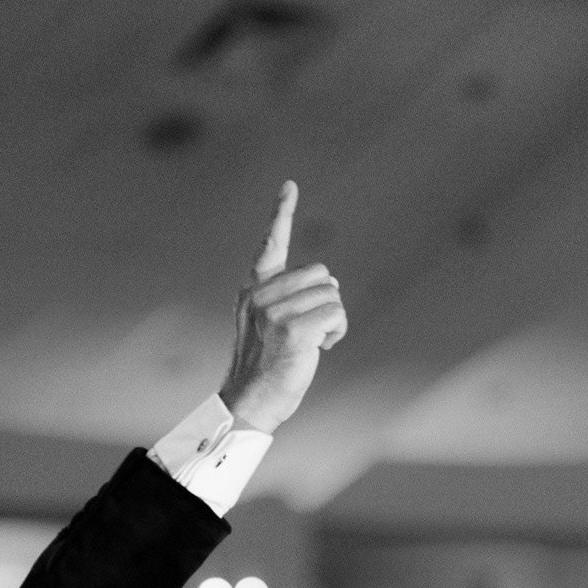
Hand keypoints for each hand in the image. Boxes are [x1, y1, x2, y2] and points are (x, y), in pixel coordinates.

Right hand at [218, 181, 347, 433]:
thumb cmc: (266, 369)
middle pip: (321, 274)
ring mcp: (276, 311)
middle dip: (325, 301)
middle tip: (308, 332)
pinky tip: (319, 349)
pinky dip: (337, 332)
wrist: (250, 402)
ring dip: (332, 320)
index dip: (281, 213)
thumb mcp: (268, 326)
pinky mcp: (295, 328)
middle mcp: (261, 295)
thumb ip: (288, 299)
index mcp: (253, 290)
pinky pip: (337, 313)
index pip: (270, 246)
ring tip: (311, 344)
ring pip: (332, 294)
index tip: (290, 185)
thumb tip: (332, 284)